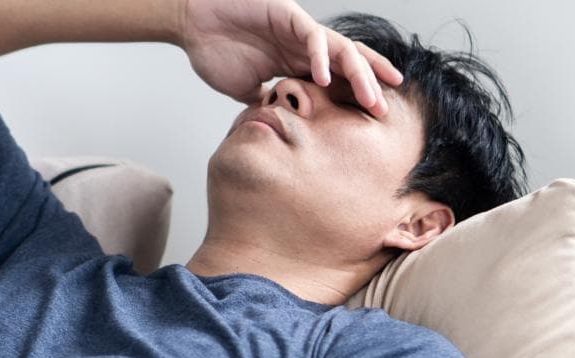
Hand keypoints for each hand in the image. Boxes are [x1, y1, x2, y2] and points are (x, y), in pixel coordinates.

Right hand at [178, 0, 402, 115]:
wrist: (190, 23)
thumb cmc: (213, 50)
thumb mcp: (244, 88)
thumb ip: (263, 103)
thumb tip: (272, 127)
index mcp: (296, 62)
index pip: (338, 79)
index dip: (358, 94)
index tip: (376, 118)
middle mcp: (303, 45)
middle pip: (350, 62)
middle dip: (371, 85)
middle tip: (385, 111)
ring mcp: (297, 28)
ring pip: (340, 49)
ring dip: (358, 74)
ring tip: (369, 97)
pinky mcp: (286, 13)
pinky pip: (312, 35)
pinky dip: (321, 56)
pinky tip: (325, 77)